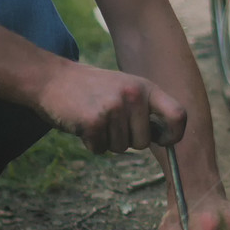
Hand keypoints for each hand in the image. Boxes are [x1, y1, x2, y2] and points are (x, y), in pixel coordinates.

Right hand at [37, 61, 186, 151]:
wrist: (52, 79)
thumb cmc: (94, 89)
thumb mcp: (127, 88)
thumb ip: (147, 109)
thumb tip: (168, 139)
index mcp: (146, 87)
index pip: (178, 115)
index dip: (174, 135)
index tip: (163, 141)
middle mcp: (133, 96)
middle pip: (143, 142)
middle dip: (127, 140)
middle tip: (110, 120)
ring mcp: (114, 108)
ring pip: (121, 148)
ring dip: (107, 140)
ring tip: (96, 117)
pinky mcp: (94, 122)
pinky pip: (101, 149)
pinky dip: (92, 143)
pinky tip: (83, 124)